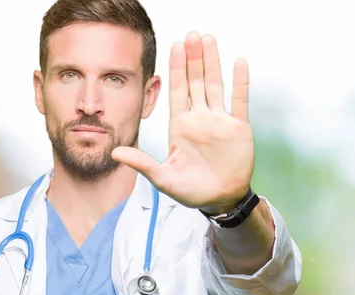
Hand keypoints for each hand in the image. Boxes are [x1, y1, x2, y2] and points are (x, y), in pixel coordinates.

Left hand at [112, 32, 254, 213]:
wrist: (219, 200)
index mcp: (180, 125)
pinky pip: (239, 101)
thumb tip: (114, 153)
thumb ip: (142, 163)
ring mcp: (220, 121)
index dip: (176, 68)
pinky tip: (239, 62)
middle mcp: (199, 118)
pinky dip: (240, 82)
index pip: (177, 90)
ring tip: (209, 40)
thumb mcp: (163, 178)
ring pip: (216, 85)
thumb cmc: (190, 190)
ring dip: (213, 63)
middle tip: (191, 35)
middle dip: (193, 59)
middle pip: (196, 81)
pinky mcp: (239, 128)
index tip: (175, 46)